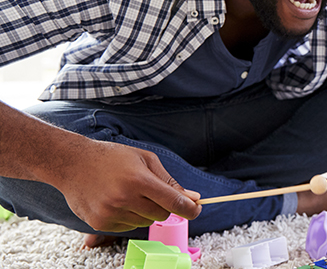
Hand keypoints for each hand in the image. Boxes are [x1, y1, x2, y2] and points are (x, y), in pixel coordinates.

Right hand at [52, 139, 201, 232]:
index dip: (191, 209)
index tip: (197, 209)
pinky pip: (128, 227)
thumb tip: (193, 198)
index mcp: (138, 180)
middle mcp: (124, 199)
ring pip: (145, 222)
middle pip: (162, 215)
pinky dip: (129, 216)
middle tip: (152, 192)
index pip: (173, 203)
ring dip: (145, 211)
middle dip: (165, 206)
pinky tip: (116, 201)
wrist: (71, 163)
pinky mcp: (99, 223)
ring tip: (128, 192)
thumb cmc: (112, 157)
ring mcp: (110, 213)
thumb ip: (169, 181)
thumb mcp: (145, 160)